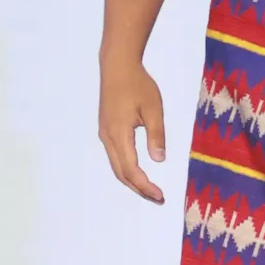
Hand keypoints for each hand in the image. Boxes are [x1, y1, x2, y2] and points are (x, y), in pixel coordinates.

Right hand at [99, 57, 166, 202]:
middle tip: (158, 197)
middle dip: (139, 188)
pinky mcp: (106, 129)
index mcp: (119, 134)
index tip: (160, 195)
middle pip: (121, 173)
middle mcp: (108, 138)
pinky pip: (115, 156)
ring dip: (132, 180)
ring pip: (116, 166)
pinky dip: (126, 168)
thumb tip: (158, 160)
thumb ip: (156, 135)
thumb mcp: (153, 109)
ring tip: (150, 189)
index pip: (131, 169)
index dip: (145, 186)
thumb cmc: (138, 85)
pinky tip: (138, 170)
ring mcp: (105, 134)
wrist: (117, 66)